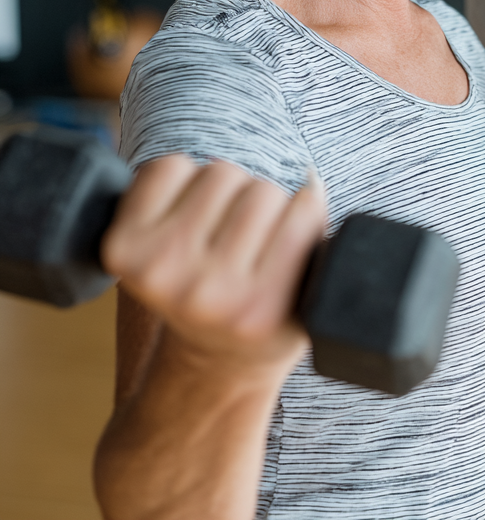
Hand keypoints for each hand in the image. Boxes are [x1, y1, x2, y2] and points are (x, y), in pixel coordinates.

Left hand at [102, 156, 326, 375]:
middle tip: (255, 235)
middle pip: (261, 189)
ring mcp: (160, 270)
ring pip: (220, 172)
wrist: (210, 360)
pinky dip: (181, 178)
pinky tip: (189, 211)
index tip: (292, 237)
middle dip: (265, 203)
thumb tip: (309, 181)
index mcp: (261, 309)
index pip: (304, 205)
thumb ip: (316, 241)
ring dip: (228, 188)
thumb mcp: (314, 294)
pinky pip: (167, 168)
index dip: (303, 212)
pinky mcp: (124, 248)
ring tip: (224, 223)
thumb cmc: (269, 317)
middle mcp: (206, 293)